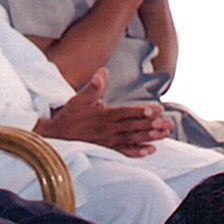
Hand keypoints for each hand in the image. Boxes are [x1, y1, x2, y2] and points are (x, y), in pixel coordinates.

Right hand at [36, 69, 171, 156]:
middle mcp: (108, 128)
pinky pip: (124, 152)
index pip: (126, 112)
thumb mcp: (78, 99)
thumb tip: (103, 71)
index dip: (142, 111)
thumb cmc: (68, 117)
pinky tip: (150, 150)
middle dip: (152, 125)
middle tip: (168, 123)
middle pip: (133, 126)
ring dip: (149, 137)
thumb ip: (94, 87)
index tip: (157, 110)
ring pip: (132, 138)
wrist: (55, 136)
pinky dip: (137, 152)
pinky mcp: (106, 149)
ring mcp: (108, 140)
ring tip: (165, 134)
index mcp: (103, 115)